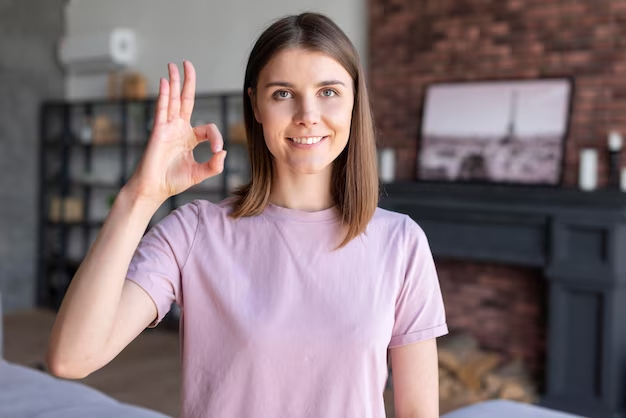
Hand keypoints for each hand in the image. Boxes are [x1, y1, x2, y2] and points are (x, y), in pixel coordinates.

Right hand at [125, 61, 226, 204]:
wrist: (154, 189)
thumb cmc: (173, 181)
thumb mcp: (199, 174)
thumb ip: (214, 166)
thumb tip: (222, 152)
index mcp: (190, 138)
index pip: (208, 128)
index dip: (216, 137)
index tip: (217, 150)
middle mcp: (178, 129)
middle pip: (185, 100)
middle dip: (188, 82)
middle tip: (187, 64)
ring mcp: (168, 128)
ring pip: (173, 100)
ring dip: (174, 82)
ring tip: (174, 65)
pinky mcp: (158, 130)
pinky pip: (162, 108)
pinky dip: (164, 95)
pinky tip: (165, 81)